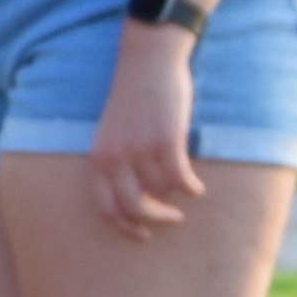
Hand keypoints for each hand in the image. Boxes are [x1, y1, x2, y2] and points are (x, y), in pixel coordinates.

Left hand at [85, 31, 204, 237]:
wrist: (147, 61)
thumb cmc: (134, 99)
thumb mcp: (114, 133)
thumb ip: (119, 164)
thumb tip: (143, 199)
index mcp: (98, 157)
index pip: (105, 207)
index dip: (125, 226)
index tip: (143, 235)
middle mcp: (114, 157)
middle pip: (134, 208)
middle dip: (156, 219)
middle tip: (173, 218)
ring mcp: (139, 150)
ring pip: (162, 192)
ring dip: (177, 196)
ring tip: (186, 188)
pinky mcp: (165, 141)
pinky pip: (180, 179)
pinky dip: (191, 189)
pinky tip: (198, 188)